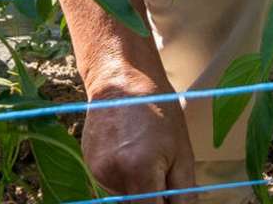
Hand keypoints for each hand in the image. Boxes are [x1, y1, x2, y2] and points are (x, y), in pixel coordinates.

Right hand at [80, 84, 196, 198]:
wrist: (121, 79)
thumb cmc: (158, 110)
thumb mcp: (183, 152)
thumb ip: (183, 193)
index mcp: (140, 171)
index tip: (168, 199)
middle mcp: (113, 175)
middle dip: (151, 198)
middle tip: (161, 173)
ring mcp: (97, 171)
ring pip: (124, 197)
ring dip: (137, 188)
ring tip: (144, 155)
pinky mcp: (89, 166)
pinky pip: (112, 183)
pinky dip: (124, 176)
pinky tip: (130, 152)